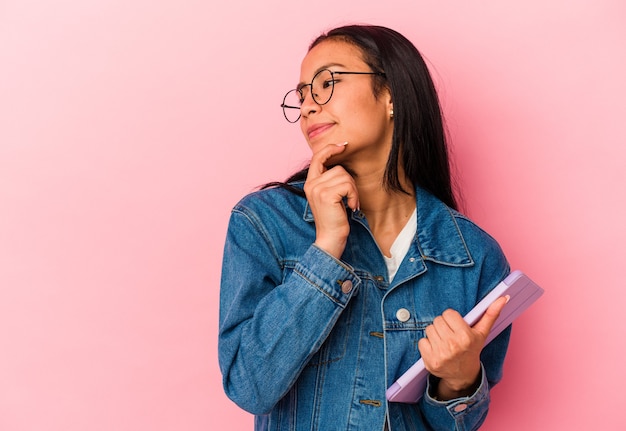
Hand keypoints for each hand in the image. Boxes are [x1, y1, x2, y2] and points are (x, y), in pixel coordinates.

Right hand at [303, 142, 358, 258]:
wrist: (330, 238)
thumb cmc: (333, 219)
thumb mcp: (329, 196)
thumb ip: (329, 180)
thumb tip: (341, 164)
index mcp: (310, 183)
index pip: (317, 157)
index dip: (330, 149)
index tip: (343, 146)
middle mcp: (311, 184)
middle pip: (338, 168)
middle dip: (349, 182)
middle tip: (350, 198)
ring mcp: (317, 189)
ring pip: (344, 176)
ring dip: (353, 190)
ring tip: (350, 203)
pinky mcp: (326, 195)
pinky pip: (348, 185)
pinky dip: (354, 196)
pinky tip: (351, 206)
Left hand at [417, 295, 508, 398]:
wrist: (463, 374)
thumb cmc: (472, 349)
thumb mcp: (482, 332)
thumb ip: (491, 314)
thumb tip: (503, 298)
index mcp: (466, 337)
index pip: (448, 313)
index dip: (451, 318)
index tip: (456, 326)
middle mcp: (453, 345)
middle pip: (437, 320)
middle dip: (443, 325)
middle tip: (450, 334)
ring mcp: (441, 354)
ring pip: (429, 329)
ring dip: (435, 334)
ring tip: (444, 341)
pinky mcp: (430, 361)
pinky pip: (421, 341)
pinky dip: (427, 344)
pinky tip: (436, 349)